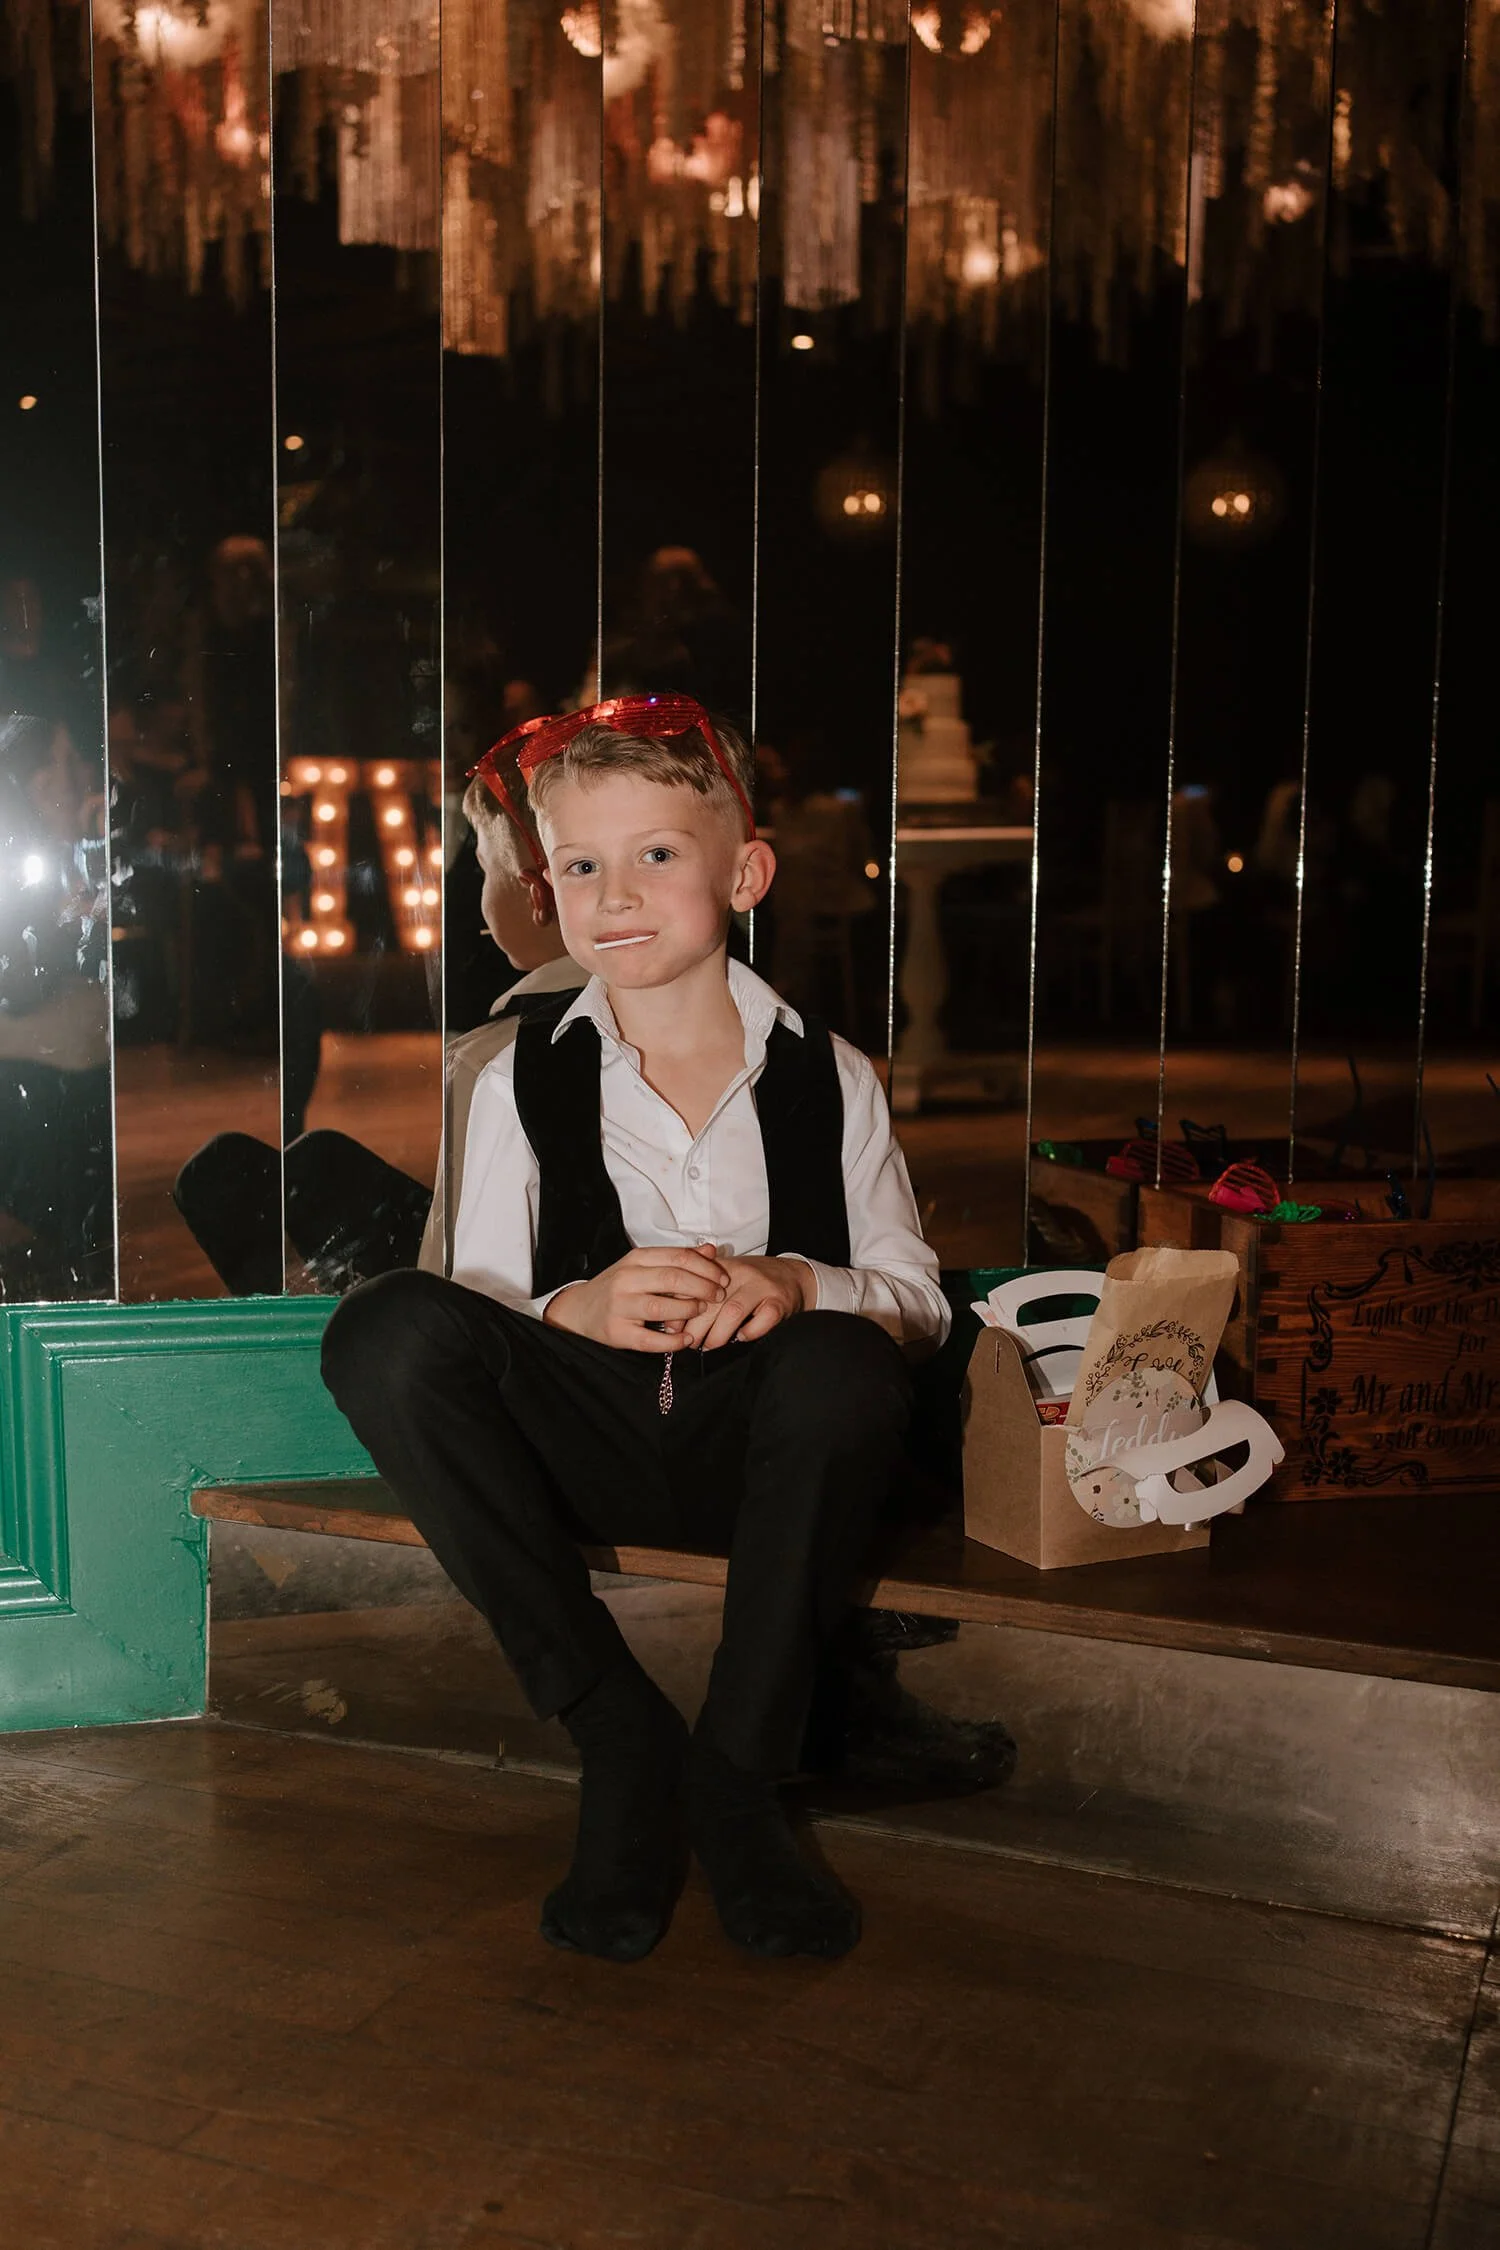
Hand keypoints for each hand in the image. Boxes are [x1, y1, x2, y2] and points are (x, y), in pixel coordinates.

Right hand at [543, 1243, 729, 1352]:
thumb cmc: (619, 1287)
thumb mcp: (644, 1266)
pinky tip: (686, 1339)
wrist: (579, 1309)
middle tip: (718, 1295)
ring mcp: (619, 1306)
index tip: (723, 1278)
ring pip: (661, 1308)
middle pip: (672, 1279)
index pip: (678, 1257)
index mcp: (635, 1259)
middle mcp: (626, 1280)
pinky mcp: (617, 1332)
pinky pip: (650, 1340)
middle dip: (703, 1287)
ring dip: (688, 1310)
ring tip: (702, 1311)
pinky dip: (673, 1341)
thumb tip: (711, 1249)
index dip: (706, 1268)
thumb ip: (677, 1259)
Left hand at [680, 1254, 813, 1350]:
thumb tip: (671, 1323)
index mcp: (723, 1267)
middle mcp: (742, 1274)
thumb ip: (699, 1293)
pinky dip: (750, 1332)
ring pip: (733, 1312)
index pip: (694, 1285)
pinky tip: (742, 1338)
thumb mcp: (725, 1278)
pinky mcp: (780, 1302)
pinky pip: (763, 1319)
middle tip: (689, 1343)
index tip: (672, 1327)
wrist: (793, 1276)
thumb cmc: (751, 1282)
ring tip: (710, 1346)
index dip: (679, 1308)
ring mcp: (762, 1287)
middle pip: (710, 1302)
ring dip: (718, 1334)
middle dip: (695, 1327)